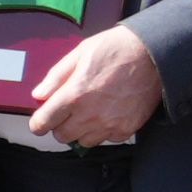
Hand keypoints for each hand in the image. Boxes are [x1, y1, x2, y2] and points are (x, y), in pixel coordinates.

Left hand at [22, 25, 165, 146]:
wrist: (153, 54)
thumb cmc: (116, 49)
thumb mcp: (79, 54)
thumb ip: (56, 77)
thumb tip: (39, 94)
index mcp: (74, 95)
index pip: (43, 123)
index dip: (39, 122)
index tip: (41, 120)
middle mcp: (90, 115)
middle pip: (61, 136)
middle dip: (60, 125)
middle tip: (68, 111)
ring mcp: (109, 125)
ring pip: (83, 141)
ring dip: (81, 130)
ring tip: (89, 112)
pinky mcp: (126, 129)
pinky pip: (106, 139)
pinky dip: (104, 131)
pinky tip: (108, 113)